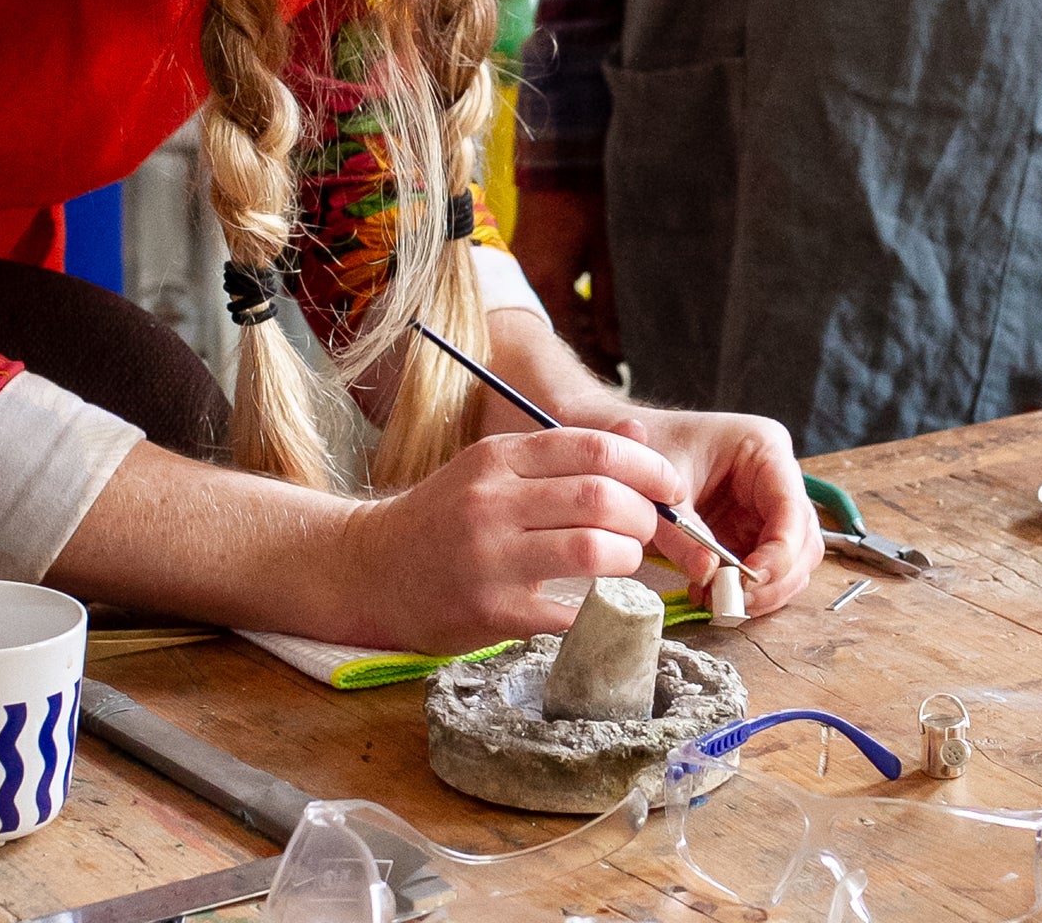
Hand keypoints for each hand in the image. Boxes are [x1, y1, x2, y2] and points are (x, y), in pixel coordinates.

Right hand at [340, 425, 684, 654]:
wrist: (370, 569)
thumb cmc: (445, 516)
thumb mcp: (495, 469)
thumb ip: (564, 453)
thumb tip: (638, 430)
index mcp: (499, 458)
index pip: (594, 448)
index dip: (648, 466)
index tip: (671, 486)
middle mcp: (493, 501)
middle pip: (601, 498)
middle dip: (644, 516)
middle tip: (650, 530)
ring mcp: (490, 558)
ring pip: (593, 551)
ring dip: (628, 560)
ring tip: (626, 564)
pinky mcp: (491, 612)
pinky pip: (570, 612)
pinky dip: (600, 608)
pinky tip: (601, 604)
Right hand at [513, 186, 619, 374]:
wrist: (560, 163)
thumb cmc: (586, 204)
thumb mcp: (604, 255)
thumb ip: (606, 306)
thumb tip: (613, 348)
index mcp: (547, 286)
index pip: (568, 340)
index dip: (592, 362)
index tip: (615, 378)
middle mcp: (529, 284)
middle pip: (557, 334)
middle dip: (586, 352)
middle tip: (616, 370)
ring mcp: (525, 273)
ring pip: (552, 318)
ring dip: (578, 333)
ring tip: (608, 347)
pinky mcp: (529, 263)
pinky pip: (548, 299)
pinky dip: (568, 311)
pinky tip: (590, 318)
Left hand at [610, 406, 822, 618]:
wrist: (630, 446)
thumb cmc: (651, 450)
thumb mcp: (662, 489)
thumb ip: (683, 533)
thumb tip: (708, 575)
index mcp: (765, 448)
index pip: (792, 508)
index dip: (780, 551)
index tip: (749, 580)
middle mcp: (776, 477)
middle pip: (802, 540)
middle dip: (775, 578)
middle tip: (735, 601)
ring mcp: (767, 506)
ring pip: (792, 562)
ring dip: (762, 591)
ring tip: (717, 601)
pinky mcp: (752, 530)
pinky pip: (766, 569)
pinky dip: (746, 589)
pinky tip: (711, 594)